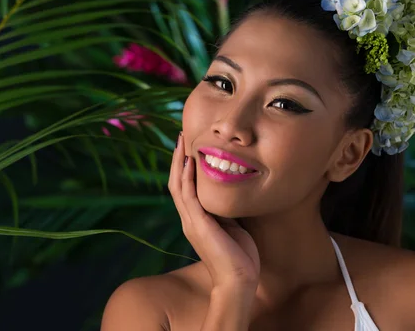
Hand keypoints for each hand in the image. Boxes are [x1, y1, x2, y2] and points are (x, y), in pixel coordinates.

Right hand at [168, 132, 260, 290]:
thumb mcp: (232, 225)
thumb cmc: (239, 255)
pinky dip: (187, 178)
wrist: (238, 280)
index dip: (184, 165)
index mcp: (196, 219)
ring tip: (182, 142)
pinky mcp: (198, 225)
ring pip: (178, 186)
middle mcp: (189, 219)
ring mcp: (191, 222)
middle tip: (181, 135)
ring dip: (179, 162)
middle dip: (178, 158)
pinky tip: (189, 162)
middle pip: (176, 182)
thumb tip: (232, 192)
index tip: (189, 145)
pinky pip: (189, 197)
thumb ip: (226, 210)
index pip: (184, 187)